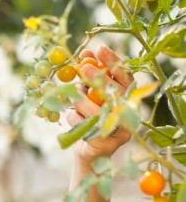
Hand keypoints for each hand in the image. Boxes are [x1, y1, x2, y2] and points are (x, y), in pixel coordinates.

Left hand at [65, 44, 133, 165]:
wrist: (90, 152)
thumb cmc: (91, 119)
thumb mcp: (92, 96)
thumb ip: (91, 79)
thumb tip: (84, 55)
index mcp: (129, 98)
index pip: (124, 76)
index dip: (112, 62)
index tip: (99, 49)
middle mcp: (128, 112)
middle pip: (114, 91)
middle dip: (96, 78)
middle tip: (82, 66)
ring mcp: (118, 129)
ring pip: (94, 108)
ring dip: (79, 100)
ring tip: (75, 98)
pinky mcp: (105, 143)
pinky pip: (82, 124)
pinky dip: (73, 119)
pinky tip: (76, 122)